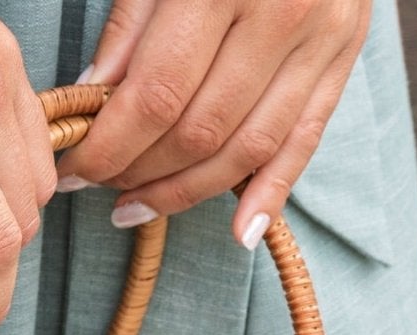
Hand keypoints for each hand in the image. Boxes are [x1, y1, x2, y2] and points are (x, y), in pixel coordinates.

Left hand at [53, 0, 370, 247]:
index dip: (108, 147)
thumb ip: (129, 27)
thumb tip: (90, 99)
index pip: (157, 97)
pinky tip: (239, 232)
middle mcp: (283, 16)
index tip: (71, 170)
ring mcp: (324, 39)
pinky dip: (272, 193)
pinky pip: (305, 140)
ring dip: (186, 192)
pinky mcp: (346, 55)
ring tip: (136, 207)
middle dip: (139, 172)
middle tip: (98, 186)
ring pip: (248, 149)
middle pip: (200, 131)